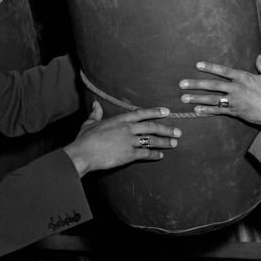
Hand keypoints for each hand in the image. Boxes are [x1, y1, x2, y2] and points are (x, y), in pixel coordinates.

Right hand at [63, 101, 180, 176]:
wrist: (83, 154)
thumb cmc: (85, 139)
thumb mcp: (90, 123)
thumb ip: (96, 113)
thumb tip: (95, 104)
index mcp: (120, 119)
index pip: (142, 113)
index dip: (155, 111)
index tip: (167, 111)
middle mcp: (127, 129)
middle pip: (152, 127)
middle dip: (166, 128)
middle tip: (178, 131)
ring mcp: (129, 142)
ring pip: (152, 140)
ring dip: (164, 142)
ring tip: (174, 143)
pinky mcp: (129, 155)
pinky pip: (145, 154)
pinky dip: (154, 155)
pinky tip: (160, 156)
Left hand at [179, 55, 260, 125]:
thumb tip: (259, 57)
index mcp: (243, 77)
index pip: (223, 70)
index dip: (210, 67)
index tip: (197, 65)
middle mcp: (236, 88)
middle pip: (212, 85)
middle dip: (196, 84)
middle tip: (182, 84)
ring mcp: (234, 100)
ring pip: (212, 98)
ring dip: (197, 98)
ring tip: (184, 98)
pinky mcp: (235, 112)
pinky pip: (218, 111)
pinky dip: (207, 110)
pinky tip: (196, 110)